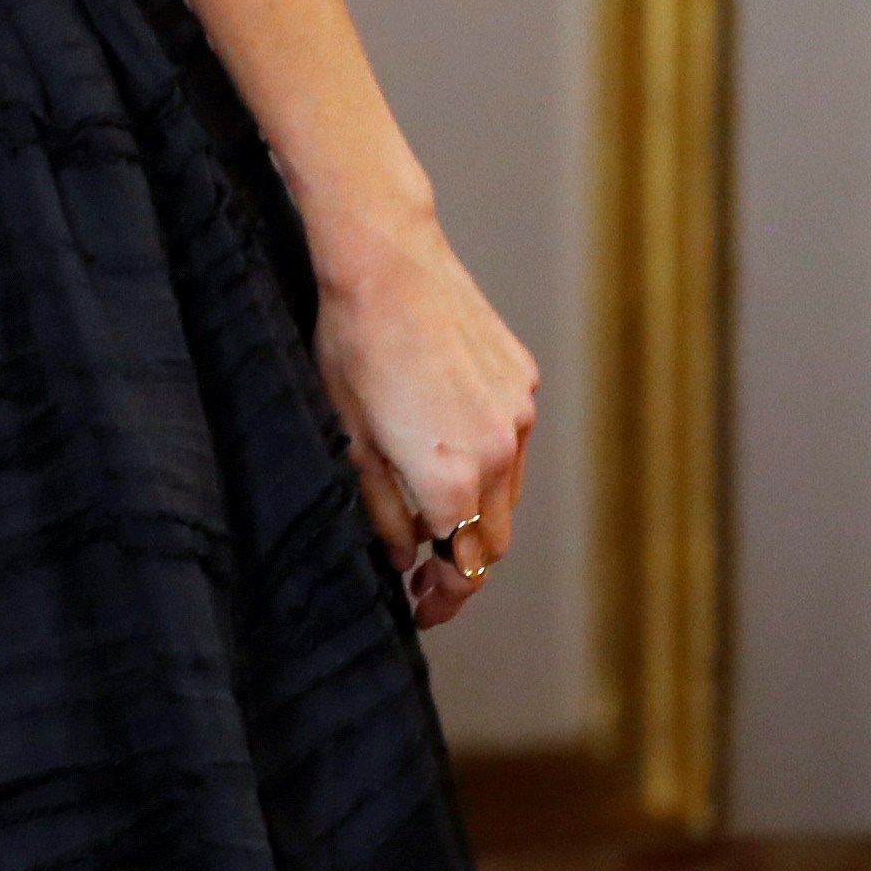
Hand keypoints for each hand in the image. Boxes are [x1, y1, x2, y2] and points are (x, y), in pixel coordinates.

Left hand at [314, 222, 537, 627]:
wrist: (387, 261)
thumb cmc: (351, 347)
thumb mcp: (348, 439)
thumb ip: (382, 511)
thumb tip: (406, 557)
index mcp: (450, 479)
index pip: (463, 568)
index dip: (444, 599)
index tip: (422, 609)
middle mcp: (498, 454)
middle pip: (493, 539)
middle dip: (462, 563)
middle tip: (424, 571)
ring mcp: (517, 415)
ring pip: (507, 492)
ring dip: (477, 511)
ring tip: (432, 507)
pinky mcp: (523, 382)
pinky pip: (511, 440)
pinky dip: (486, 458)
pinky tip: (445, 438)